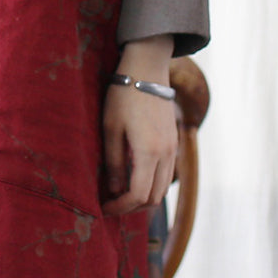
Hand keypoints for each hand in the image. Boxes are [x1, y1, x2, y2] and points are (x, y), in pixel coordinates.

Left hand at [102, 35, 176, 215]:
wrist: (147, 69)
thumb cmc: (123, 96)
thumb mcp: (111, 129)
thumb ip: (114, 162)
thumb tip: (114, 191)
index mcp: (149, 152)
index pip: (138, 195)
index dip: (120, 207)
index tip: (103, 208)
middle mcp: (167, 154)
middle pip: (154, 197)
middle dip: (132, 206)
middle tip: (110, 204)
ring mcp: (174, 148)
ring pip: (163, 188)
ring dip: (143, 197)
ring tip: (119, 193)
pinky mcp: (174, 142)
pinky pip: (166, 173)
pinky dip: (151, 183)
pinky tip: (132, 177)